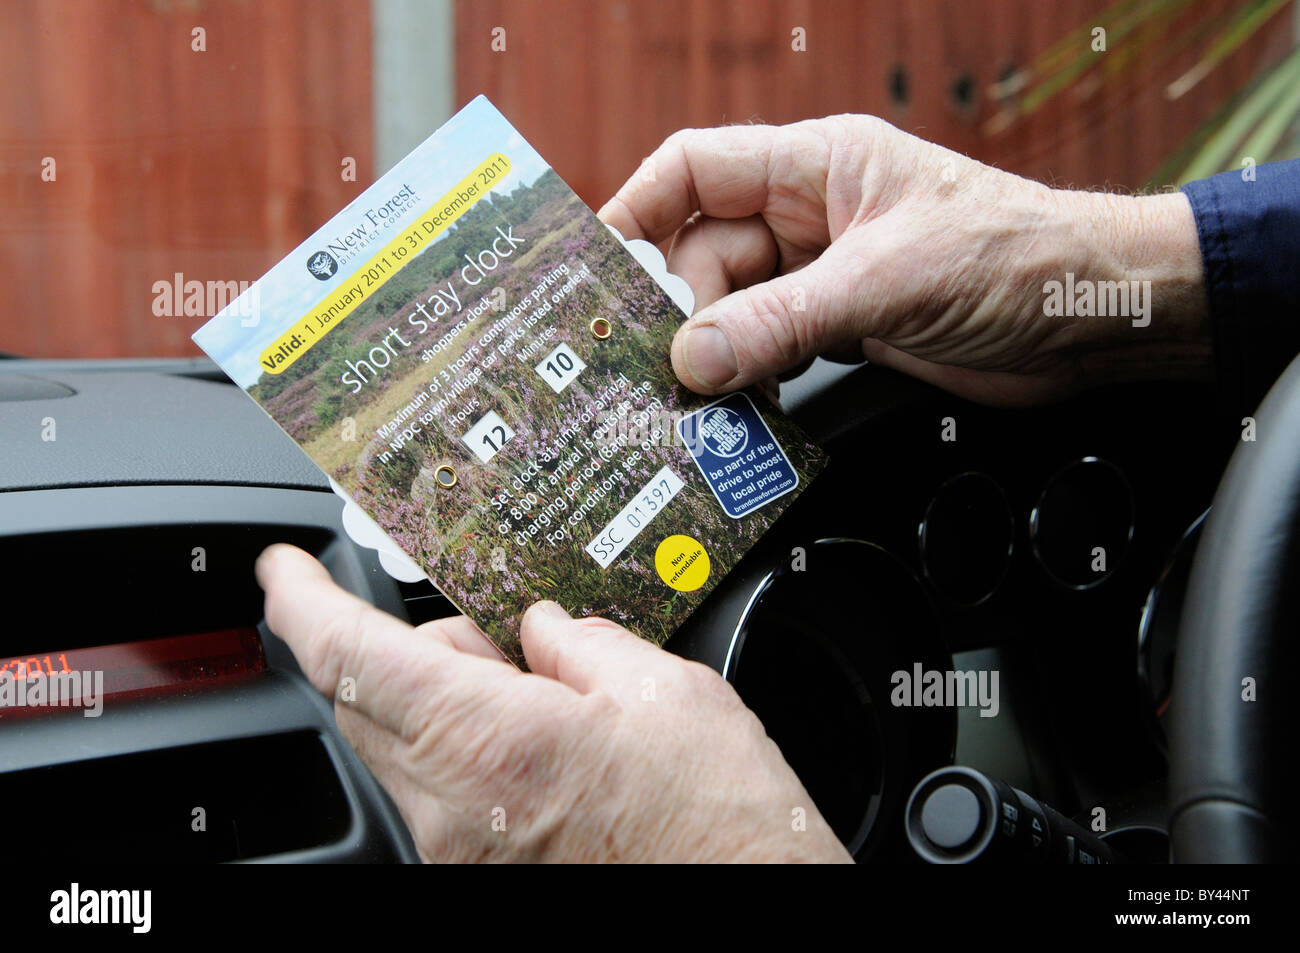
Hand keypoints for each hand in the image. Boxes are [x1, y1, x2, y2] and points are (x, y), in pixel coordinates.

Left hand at [255, 544, 851, 862]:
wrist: (753, 906)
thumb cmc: (721, 824)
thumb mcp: (664, 690)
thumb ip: (578, 642)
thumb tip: (541, 626)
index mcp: (490, 741)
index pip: (349, 658)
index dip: (302, 602)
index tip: (283, 570)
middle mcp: (452, 811)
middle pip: (367, 700)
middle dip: (409, 644)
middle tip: (488, 624)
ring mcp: (460, 854)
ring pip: (403, 745)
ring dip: (446, 696)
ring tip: (546, 689)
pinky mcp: (477, 875)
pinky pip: (437, 790)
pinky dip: (468, 746)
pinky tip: (546, 740)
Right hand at [599, 115, 1210, 405]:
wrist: (1096, 319)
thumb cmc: (1020, 256)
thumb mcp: (889, 280)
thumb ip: (785, 319)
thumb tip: (694, 356)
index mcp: (818, 166)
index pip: (694, 170)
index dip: (635, 212)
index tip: (595, 270)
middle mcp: (811, 217)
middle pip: (703, 256)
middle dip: (680, 312)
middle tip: (660, 368)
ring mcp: (824, 276)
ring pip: (732, 312)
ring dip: (716, 357)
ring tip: (701, 400)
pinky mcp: (843, 329)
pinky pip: (769, 350)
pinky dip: (751, 381)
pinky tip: (747, 410)